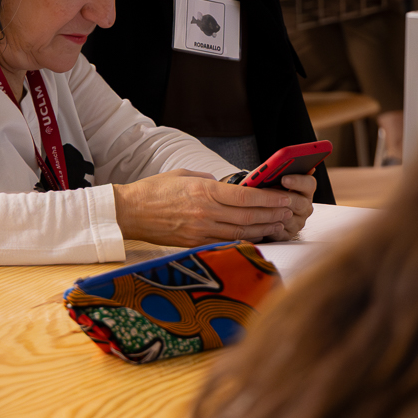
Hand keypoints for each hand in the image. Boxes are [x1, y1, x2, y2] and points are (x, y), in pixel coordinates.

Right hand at [113, 168, 293, 245]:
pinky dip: (244, 240)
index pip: (245, 197)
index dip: (268, 199)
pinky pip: (225, 242)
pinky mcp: (194, 243)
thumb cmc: (154, 190)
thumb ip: (209, 180)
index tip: (283, 197)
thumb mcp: (184, 175)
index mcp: (204, 191)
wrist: (129, 212)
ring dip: (263, 229)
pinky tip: (257, 237)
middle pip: (248, 217)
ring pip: (240, 233)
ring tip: (280, 225)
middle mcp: (205, 213)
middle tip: (289, 211)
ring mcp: (200, 231)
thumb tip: (228, 186)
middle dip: (272, 214)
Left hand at [261, 173, 314, 240]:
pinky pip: (279, 231)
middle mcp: (305, 206)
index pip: (309, 183)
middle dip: (282, 197)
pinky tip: (259, 219)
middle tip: (268, 193)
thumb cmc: (265, 189)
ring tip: (259, 205)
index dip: (298, 181)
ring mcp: (298, 222)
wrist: (257, 207)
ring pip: (288, 218)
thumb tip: (272, 168)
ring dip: (273, 212)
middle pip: (300, 202)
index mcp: (305, 190)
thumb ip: (275, 172)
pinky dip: (268, 225)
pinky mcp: (288, 234)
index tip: (284, 178)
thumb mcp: (270, 178)